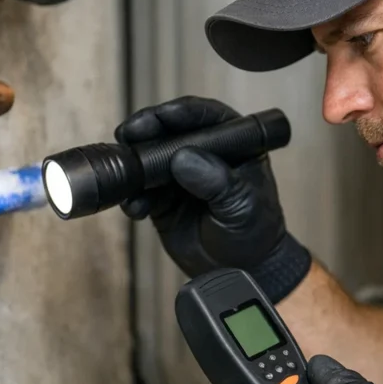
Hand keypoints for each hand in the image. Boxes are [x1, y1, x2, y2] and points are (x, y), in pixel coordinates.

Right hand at [115, 96, 309, 301]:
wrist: (244, 271)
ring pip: (149, 158)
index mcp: (232, 145)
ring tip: (127, 173)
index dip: (181, 112)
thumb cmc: (255, 233)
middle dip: (147, 130)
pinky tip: (136, 208)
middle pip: (170, 130)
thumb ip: (216, 181)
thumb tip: (183, 158)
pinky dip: (133, 197)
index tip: (161, 116)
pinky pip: (140, 192)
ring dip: (134, 163)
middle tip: (130, 134)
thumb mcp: (243, 206)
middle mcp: (203, 153)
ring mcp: (179, 175)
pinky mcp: (161, 199)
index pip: (206, 117)